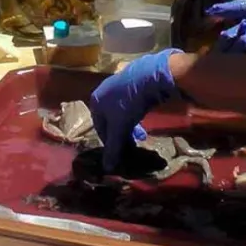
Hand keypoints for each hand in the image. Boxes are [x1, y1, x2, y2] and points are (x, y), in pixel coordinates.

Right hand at [90, 49, 180, 171]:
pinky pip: (130, 105)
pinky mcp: (132, 83)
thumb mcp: (120, 128)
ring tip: (141, 135)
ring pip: (121, 113)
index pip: (99, 128)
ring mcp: (117, 86)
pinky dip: (135, 116)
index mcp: (95, 102)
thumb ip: (113, 148)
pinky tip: (144, 120)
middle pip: (110, 121)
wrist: (149, 77)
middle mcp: (103, 93)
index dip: (110, 143)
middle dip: (122, 135)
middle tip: (133, 145)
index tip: (121, 152)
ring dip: (130, 127)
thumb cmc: (128, 103)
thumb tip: (107, 169)